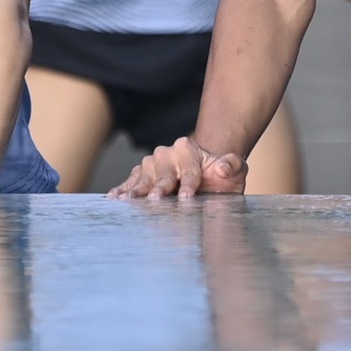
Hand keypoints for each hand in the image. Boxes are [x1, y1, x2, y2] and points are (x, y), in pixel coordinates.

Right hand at [112, 137, 247, 197]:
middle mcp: (167, 153)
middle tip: (157, 199)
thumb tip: (223, 168)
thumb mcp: (235, 170)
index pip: (189, 169)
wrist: (205, 178)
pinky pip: (130, 181)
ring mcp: (151, 163)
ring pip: (144, 178)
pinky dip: (122, 189)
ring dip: (137, 190)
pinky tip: (114, 198)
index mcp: (189, 149)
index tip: (187, 197)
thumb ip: (233, 166)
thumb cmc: (220, 176)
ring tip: (129, 201)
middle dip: (160, 187)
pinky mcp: (141, 174)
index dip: (189, 184)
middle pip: (163, 173)